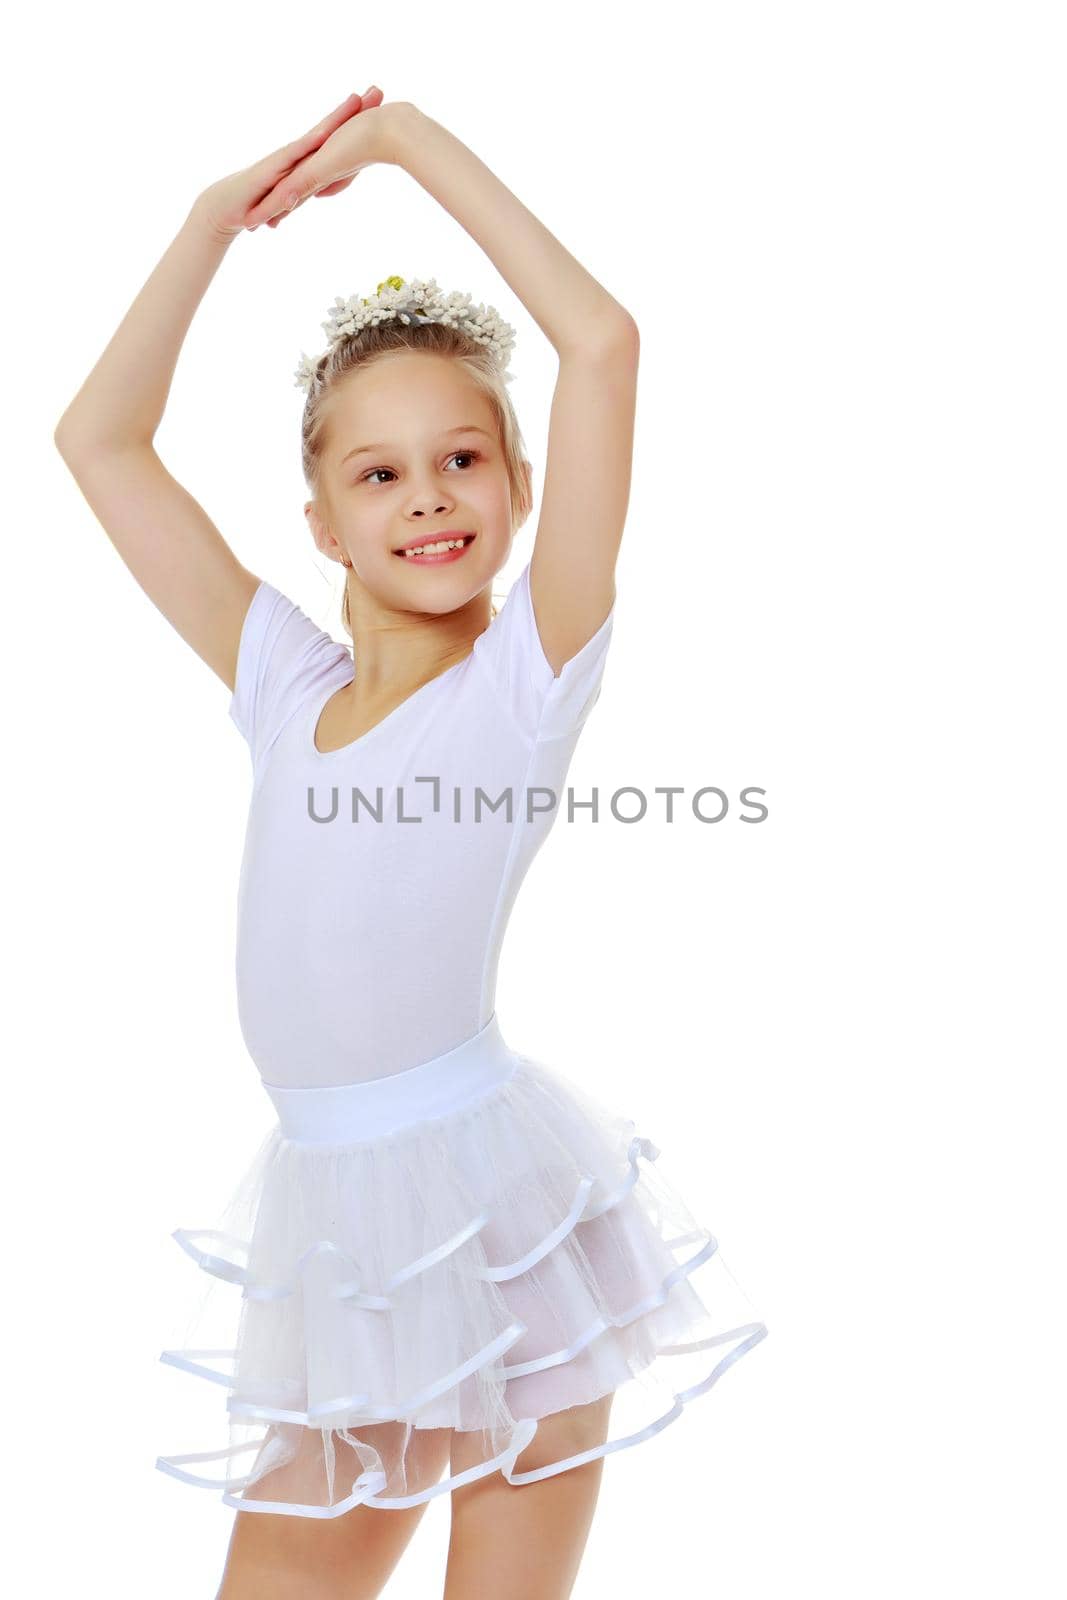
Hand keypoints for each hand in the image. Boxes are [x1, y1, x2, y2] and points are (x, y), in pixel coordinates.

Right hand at [195, 88, 386, 239]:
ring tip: (356, 102)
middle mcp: (295, 154)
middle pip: (328, 129)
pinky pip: (294, 155)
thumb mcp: (290, 199)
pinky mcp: (271, 169)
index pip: (332, 138)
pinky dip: (309, 145)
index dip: (353, 123)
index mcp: (303, 161)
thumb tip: (323, 188)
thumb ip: (305, 189)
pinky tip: (323, 135)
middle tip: (376, 91)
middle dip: (350, 112)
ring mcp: (284, 159)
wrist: (225, 209)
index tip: (375, 107)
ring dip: (334, 119)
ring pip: (314, 135)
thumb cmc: (256, 203)